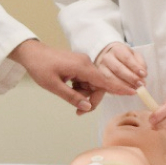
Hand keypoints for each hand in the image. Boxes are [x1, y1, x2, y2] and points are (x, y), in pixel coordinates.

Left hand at [10, 39, 133, 114]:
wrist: (32, 53)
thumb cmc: (40, 67)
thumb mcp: (53, 86)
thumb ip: (71, 97)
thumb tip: (87, 107)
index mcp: (82, 67)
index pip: (105, 80)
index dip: (119, 87)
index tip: (133, 91)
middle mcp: (86, 63)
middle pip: (98, 85)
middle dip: (90, 98)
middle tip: (77, 111)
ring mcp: (83, 63)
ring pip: (92, 83)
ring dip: (83, 93)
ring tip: (67, 94)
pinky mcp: (79, 65)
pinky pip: (86, 79)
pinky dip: (80, 87)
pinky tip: (68, 87)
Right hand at [96, 42, 147, 90]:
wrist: (109, 59)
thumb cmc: (124, 58)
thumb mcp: (134, 56)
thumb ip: (140, 64)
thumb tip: (143, 74)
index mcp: (117, 50)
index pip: (126, 58)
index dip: (135, 67)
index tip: (144, 75)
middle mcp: (106, 58)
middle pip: (118, 69)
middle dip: (131, 78)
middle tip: (141, 85)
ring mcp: (100, 68)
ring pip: (110, 79)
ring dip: (123, 87)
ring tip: (134, 91)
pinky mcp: (97, 78)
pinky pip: (106, 86)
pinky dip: (117, 91)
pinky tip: (126, 93)